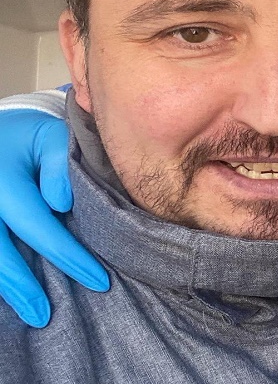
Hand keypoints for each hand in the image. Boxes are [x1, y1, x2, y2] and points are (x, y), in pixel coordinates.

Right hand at [0, 110, 108, 326]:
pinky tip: (16, 292)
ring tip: (32, 312)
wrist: (0, 133)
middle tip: (44, 315)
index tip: (97, 279)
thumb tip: (62, 204)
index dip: (66, 254)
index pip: (36, 225)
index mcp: (2, 180)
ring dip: (7, 286)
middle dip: (22, 286)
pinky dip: (2, 273)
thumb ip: (60, 166)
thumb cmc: (32, 137)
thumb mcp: (52, 137)